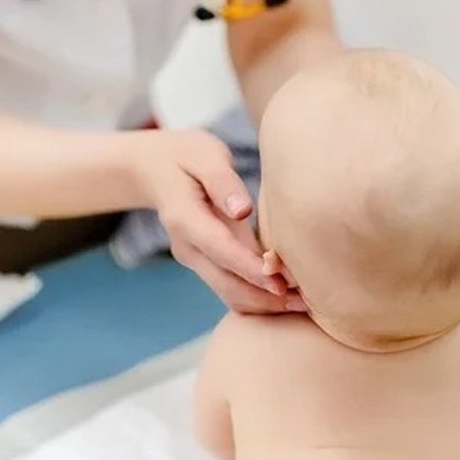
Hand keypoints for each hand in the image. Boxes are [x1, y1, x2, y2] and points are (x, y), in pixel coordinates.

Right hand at [132, 129, 305, 313]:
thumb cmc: (186, 155)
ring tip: (303, 304)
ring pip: (229, 293)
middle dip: (265, 297)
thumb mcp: (204, 155)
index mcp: (184, 219)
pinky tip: (287, 296)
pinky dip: (257, 297)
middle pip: (227, 284)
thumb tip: (243, 210)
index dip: (252, 270)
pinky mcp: (205, 263)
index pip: (221, 251)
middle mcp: (187, 247)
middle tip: (306, 303)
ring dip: (264, 304)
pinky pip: (231, 288)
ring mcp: (194, 259)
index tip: (282, 283)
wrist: (153, 169)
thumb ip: (223, 181)